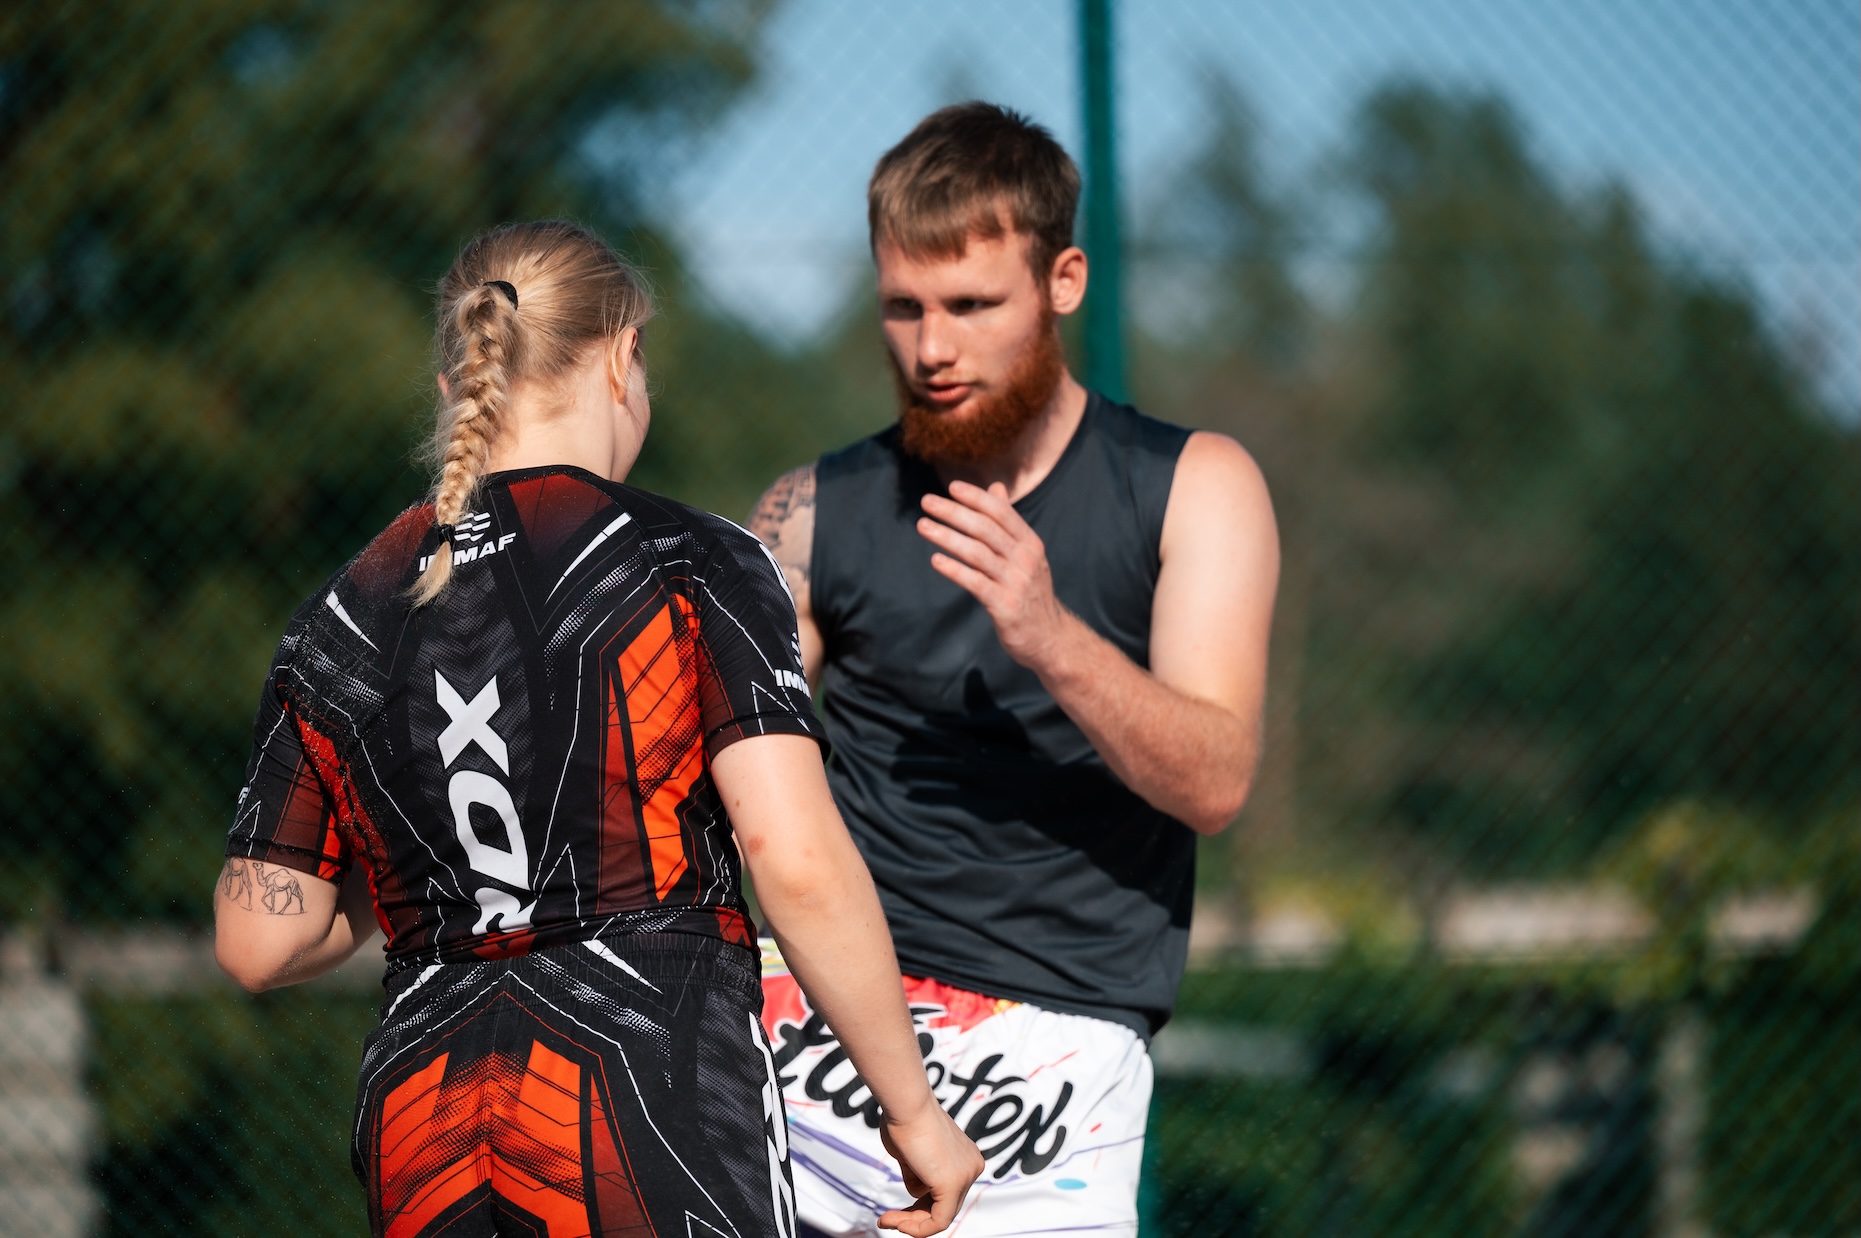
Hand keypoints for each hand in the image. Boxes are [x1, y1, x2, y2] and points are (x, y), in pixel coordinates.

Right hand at [877, 1105, 984, 1234]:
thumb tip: (918, 1188)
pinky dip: (916, 1228)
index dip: (918, 1205)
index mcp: (966, 1156)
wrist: (906, 1104)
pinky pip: (939, 1221)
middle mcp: (972, 1166)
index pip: (945, 1192)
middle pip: (944, 1204)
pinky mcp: (953, 1184)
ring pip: (940, 1214)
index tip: (894, 1210)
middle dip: (913, 1216)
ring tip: (885, 1219)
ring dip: (909, 1222)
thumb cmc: (903, 1118)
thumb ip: (919, 1172)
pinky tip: (895, 1223)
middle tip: (887, 1218)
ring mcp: (966, 1175)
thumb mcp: (912, 1153)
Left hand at [918, 480, 1071, 666]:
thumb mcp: (1026, 554)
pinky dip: (955, 570)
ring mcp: (1016, 583)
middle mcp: (1025, 559)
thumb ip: (1009, 522)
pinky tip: (936, 561)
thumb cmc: (1031, 592)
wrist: (1050, 637)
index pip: (1001, 512)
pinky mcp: (1005, 606)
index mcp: (1029, 543)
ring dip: (947, 537)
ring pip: (977, 553)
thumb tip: (996, 487)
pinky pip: (976, 583)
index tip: (951, 487)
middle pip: (985, 528)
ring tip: (923, 526)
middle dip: (954, 512)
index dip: (976, 497)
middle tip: (926, 502)